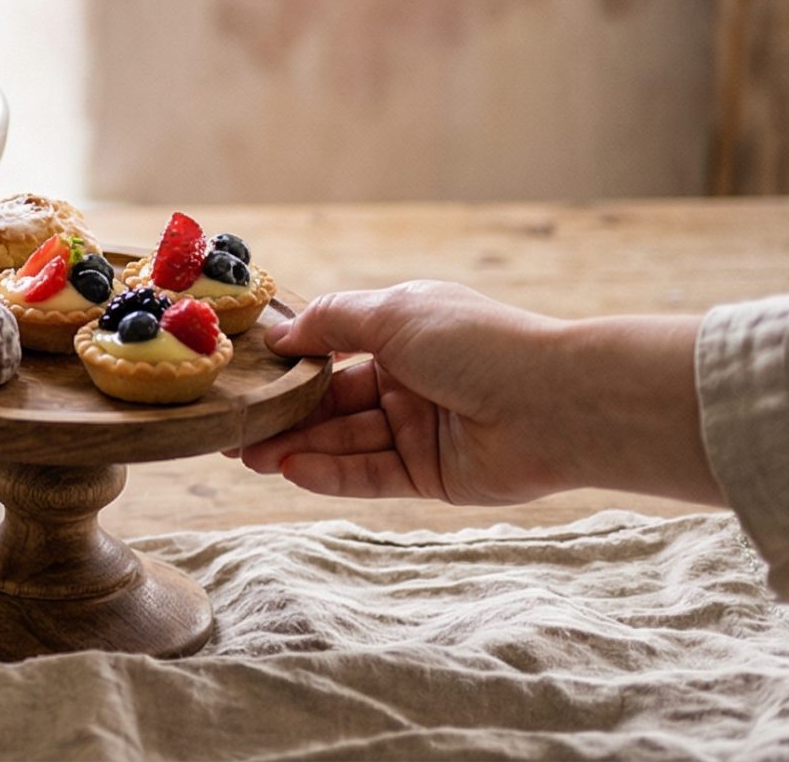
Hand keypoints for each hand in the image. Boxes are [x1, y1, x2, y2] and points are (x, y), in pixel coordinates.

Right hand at [240, 280, 717, 507]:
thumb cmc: (478, 343)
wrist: (557, 403)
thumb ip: (330, 322)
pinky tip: (292, 470)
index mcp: (403, 335)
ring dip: (297, 447)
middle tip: (231, 432)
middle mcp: (408, 381)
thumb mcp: (392, 313)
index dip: (290, 367)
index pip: (332, 351)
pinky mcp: (430, 475)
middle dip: (284, 416)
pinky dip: (330, 472)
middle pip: (332, 403)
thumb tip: (278, 335)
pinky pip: (370, 474)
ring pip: (344, 440)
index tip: (243, 381)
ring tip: (248, 456)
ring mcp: (418, 430)